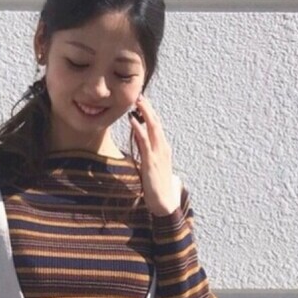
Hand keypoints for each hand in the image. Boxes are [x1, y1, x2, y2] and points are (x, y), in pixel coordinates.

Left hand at [128, 93, 179, 215]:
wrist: (165, 201)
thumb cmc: (158, 185)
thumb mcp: (152, 164)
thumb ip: (146, 151)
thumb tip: (139, 140)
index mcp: (164, 148)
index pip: (157, 126)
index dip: (150, 113)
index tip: (142, 102)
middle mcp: (163, 148)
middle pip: (156, 122)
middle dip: (148, 108)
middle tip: (139, 96)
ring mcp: (158, 154)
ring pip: (153, 128)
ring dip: (145, 113)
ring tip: (137, 101)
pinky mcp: (151, 161)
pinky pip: (145, 141)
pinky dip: (139, 129)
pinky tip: (133, 120)